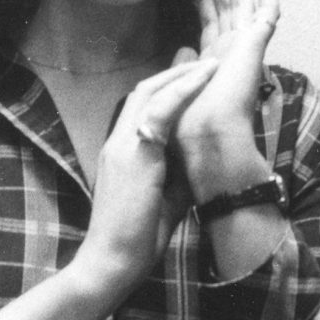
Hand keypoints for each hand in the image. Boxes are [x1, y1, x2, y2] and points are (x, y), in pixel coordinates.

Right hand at [76, 55, 217, 291]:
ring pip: (149, 94)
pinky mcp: (133, 156)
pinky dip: (182, 91)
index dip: (166, 88)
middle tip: (200, 57)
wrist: (112, 262)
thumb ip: (177, 174)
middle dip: (174, 72)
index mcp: (121, 153)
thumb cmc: (137, 238)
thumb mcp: (164, 198)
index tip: (190, 75)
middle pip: (143, 92)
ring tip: (208, 64)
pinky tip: (203, 78)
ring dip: (180, 76)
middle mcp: (118, 143)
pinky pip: (158, 112)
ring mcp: (122, 147)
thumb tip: (200, 158)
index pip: (140, 108)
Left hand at [175, 0, 278, 197]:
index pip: (211, 22)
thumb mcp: (178, 87)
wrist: (208, 133)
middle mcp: (232, 51)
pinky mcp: (257, 41)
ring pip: (244, 1)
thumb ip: (183, 65)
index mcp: (214, 62)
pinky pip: (267, 6)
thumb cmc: (189, 120)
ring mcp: (247, 45)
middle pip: (228, 6)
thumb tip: (183, 49)